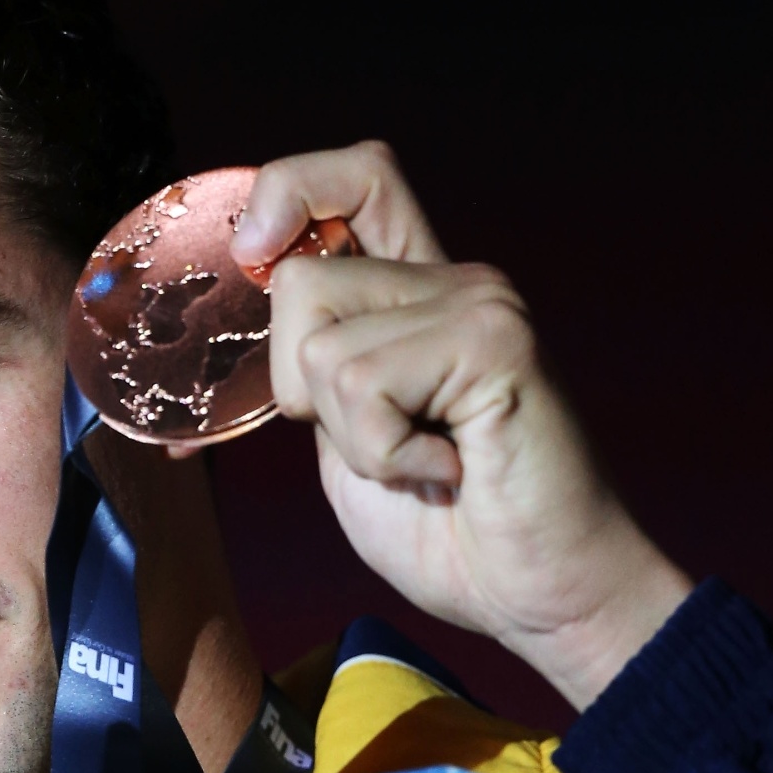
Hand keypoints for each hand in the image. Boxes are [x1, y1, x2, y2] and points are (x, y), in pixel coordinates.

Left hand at [232, 141, 690, 707]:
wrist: (536, 596)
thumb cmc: (443, 529)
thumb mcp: (346, 433)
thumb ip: (312, 364)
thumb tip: (236, 303)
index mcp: (414, 292)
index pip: (354, 176)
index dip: (288, 190)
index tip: (255, 257)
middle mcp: (451, 280)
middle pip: (298, 280)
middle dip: (301, 388)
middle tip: (382, 442)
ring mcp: (479, 303)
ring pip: (321, 344)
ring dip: (350, 435)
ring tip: (422, 461)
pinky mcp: (496, 341)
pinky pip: (363, 382)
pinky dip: (383, 453)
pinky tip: (447, 472)